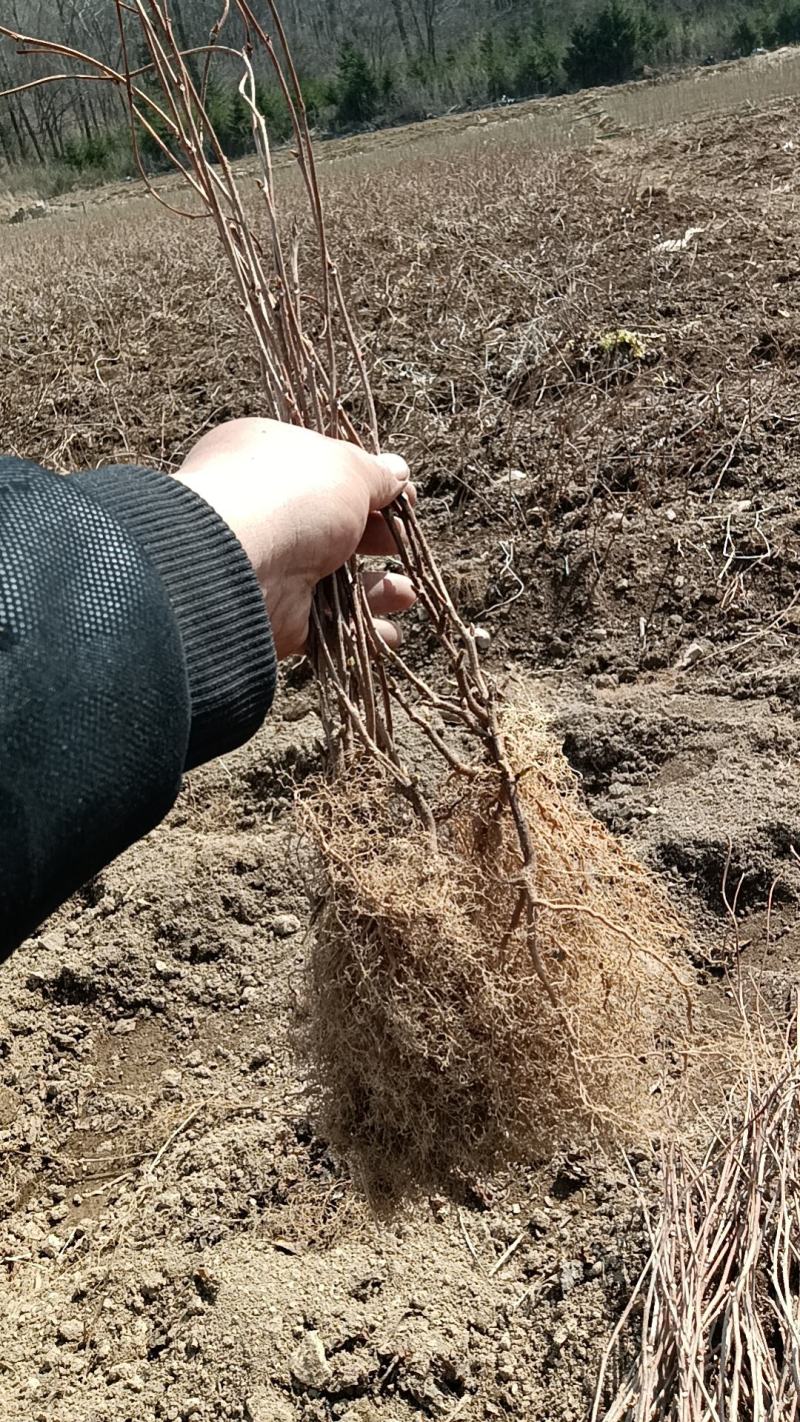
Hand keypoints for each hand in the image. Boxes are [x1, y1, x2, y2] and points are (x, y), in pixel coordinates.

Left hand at [176, 418, 415, 658]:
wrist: (239, 566)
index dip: (368, 483)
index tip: (405, 496)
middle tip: (403, 542)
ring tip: (407, 594)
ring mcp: (271, 567)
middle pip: (333, 528)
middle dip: (376, 537)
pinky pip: (325, 625)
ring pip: (333, 579)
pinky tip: (391, 633)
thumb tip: (398, 471)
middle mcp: (266, 513)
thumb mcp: (346, 470)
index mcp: (268, 461)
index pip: (324, 470)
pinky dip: (359, 631)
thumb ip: (375, 475)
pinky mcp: (277, 616)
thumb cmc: (291, 496)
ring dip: (375, 589)